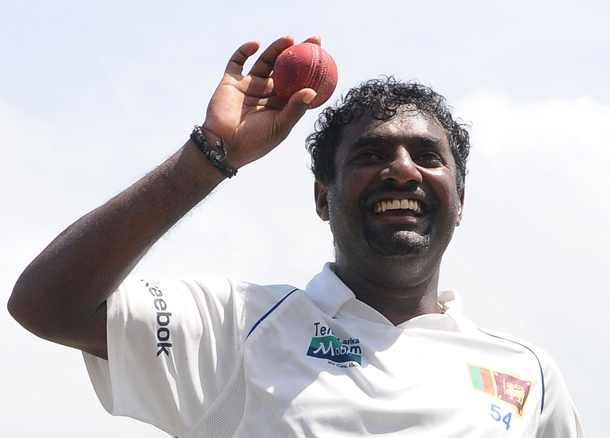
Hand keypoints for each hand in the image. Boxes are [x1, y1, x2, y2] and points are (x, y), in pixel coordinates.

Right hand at [202, 35, 321, 167]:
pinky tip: (256, 43)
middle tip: (314, 40)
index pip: (299, 82)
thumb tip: (312, 91)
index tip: (324, 56)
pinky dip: (245, 50)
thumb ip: (295, 109)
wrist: (224, 146)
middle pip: (286, 68)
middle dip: (299, 53)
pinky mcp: (231, 81)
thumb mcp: (280, 127)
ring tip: (289, 38)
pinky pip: (238, 61)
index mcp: (281, 104)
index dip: (312, 69)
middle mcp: (267, 92)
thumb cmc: (255, 142)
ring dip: (276, 48)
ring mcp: (249, 85)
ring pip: (265, 61)